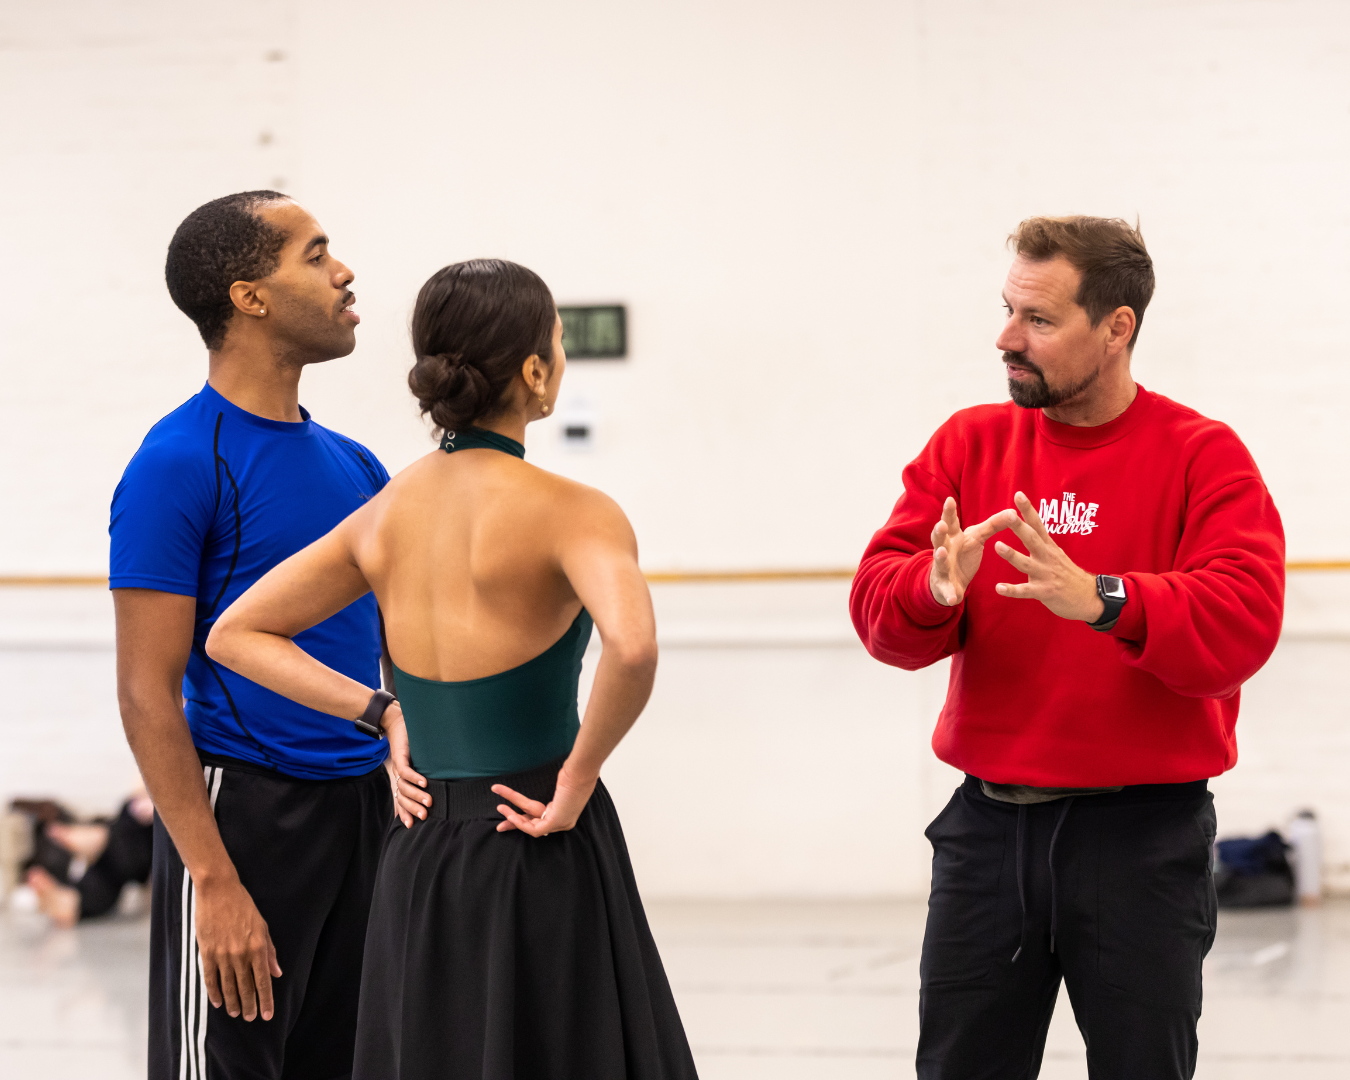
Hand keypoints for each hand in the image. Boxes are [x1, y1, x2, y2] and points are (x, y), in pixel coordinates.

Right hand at [195, 875, 281, 1020]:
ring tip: (236, 1013)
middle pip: (246, 987)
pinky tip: (218, 1002)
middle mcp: (241, 954)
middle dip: (249, 1005)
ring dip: (233, 1002)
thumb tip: (277, 973)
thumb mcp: (263, 926)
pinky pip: (210, 978)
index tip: (267, 1015)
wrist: (218, 891)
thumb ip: (269, 951)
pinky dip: (214, 993)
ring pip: (228, 986)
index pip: (263, 981)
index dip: (266, 1000)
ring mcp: (223, 954)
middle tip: (250, 1018)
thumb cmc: (243, 906)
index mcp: (258, 947)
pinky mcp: (207, 952)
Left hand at [381, 703, 429, 827]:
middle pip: (402, 796)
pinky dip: (414, 778)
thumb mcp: (420, 760)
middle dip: (413, 807)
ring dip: (416, 795)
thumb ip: (425, 772)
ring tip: (429, 800)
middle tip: (424, 816)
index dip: (405, 812)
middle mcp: (399, 775)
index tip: (412, 825)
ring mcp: (398, 766)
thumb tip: (437, 783)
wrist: (397, 722)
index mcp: (403, 778)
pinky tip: (424, 783)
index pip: (402, 799)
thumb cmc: (412, 742)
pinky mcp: (399, 756)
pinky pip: (405, 770)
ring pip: (404, 786)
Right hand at [491, 763, 596, 837]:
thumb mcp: (562, 781)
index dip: (526, 820)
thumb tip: (553, 777)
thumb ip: (554, 788)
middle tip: (500, 827)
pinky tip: (510, 815)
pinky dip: (521, 823)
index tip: (512, 815)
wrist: (580, 772)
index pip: (542, 821)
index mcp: (565, 812)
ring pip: (531, 826)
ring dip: (514, 819)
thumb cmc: (574, 773)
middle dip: (516, 825)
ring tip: (500, 809)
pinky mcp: (556, 822)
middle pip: (535, 826)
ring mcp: (561, 824)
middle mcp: (564, 821)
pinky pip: (534, 829)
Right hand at [929, 496, 1017, 605]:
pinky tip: (954, 598)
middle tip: (941, 525)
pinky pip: (947, 590)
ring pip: (939, 562)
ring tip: (942, 553)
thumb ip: (993, 525)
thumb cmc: (962, 553)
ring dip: (939, 557)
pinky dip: (950, 594)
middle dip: (938, 532)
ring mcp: (942, 568)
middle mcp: (944, 550)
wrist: (949, 580)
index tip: (950, 500)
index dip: (949, 512)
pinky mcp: (945, 586)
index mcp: (953, 537)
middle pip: (938, 539)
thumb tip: (1013, 511)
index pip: (950, 522)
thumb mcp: (976, 537)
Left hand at [993, 491, 1105, 620]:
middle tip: (1007, 514)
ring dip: (1012, 555)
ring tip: (997, 546)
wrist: (1090, 598)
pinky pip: (1025, 591)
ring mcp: (1046, 574)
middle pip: (1031, 539)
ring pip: (1026, 563)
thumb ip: (1042, 543)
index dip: (1028, 510)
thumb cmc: (1069, 576)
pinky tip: (999, 588)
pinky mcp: (1044, 591)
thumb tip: (1030, 528)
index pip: (1038, 525)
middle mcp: (1047, 558)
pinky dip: (1012, 590)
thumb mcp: (1057, 555)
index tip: (1018, 495)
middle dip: (1019, 526)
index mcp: (1049, 547)